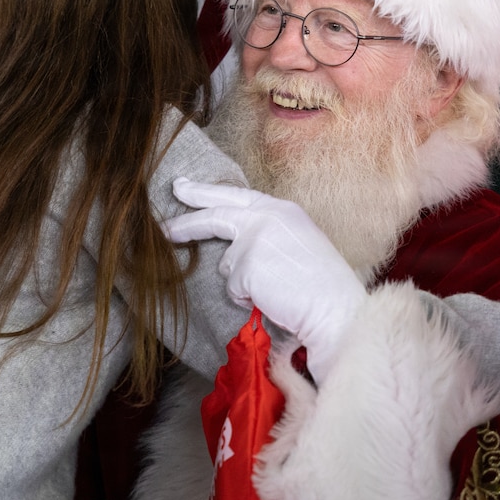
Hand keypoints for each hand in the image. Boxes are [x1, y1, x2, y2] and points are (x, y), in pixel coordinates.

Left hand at [163, 177, 365, 381]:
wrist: (337, 310)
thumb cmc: (323, 286)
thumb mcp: (297, 244)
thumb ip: (266, 236)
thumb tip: (232, 250)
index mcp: (282, 209)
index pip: (236, 196)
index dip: (206, 193)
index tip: (183, 189)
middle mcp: (266, 216)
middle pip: (215, 215)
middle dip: (186, 221)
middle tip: (162, 228)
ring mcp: (254, 238)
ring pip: (228, 265)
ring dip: (244, 283)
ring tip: (279, 290)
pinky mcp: (245, 265)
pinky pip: (233, 289)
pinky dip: (249, 299)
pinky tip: (274, 299)